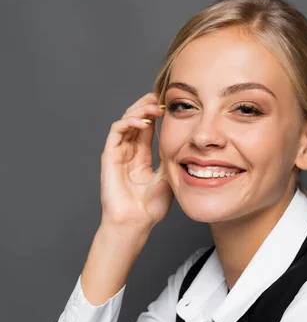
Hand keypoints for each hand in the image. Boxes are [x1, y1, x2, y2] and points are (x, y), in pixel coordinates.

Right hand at [99, 92, 173, 229]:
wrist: (137, 221)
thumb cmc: (151, 206)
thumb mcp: (167, 175)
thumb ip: (169, 156)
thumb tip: (182, 138)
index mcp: (141, 155)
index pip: (146, 125)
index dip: (156, 112)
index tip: (170, 106)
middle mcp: (128, 151)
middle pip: (134, 118)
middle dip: (147, 106)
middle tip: (161, 99)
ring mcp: (118, 152)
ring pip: (125, 120)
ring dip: (139, 110)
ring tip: (154, 108)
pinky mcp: (110, 155)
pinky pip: (116, 130)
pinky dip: (129, 121)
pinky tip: (143, 121)